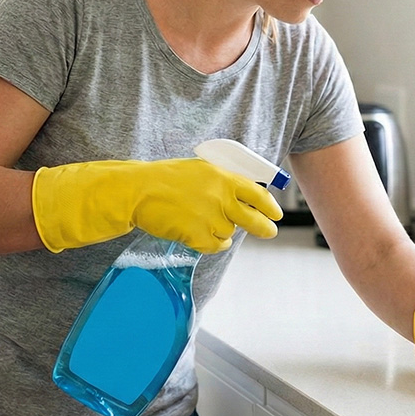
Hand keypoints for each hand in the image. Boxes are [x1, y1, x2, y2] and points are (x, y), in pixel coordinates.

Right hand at [31, 158, 282, 253]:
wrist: (138, 191)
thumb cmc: (166, 179)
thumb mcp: (200, 170)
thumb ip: (223, 181)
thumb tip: (246, 194)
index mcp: (222, 177)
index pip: (257, 193)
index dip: (270, 206)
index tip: (276, 213)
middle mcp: (220, 197)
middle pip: (254, 219)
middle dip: (264, 227)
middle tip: (270, 231)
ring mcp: (210, 218)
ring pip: (229, 233)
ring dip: (222, 231)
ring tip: (202, 221)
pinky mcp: (198, 236)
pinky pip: (215, 245)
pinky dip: (212, 244)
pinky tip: (201, 235)